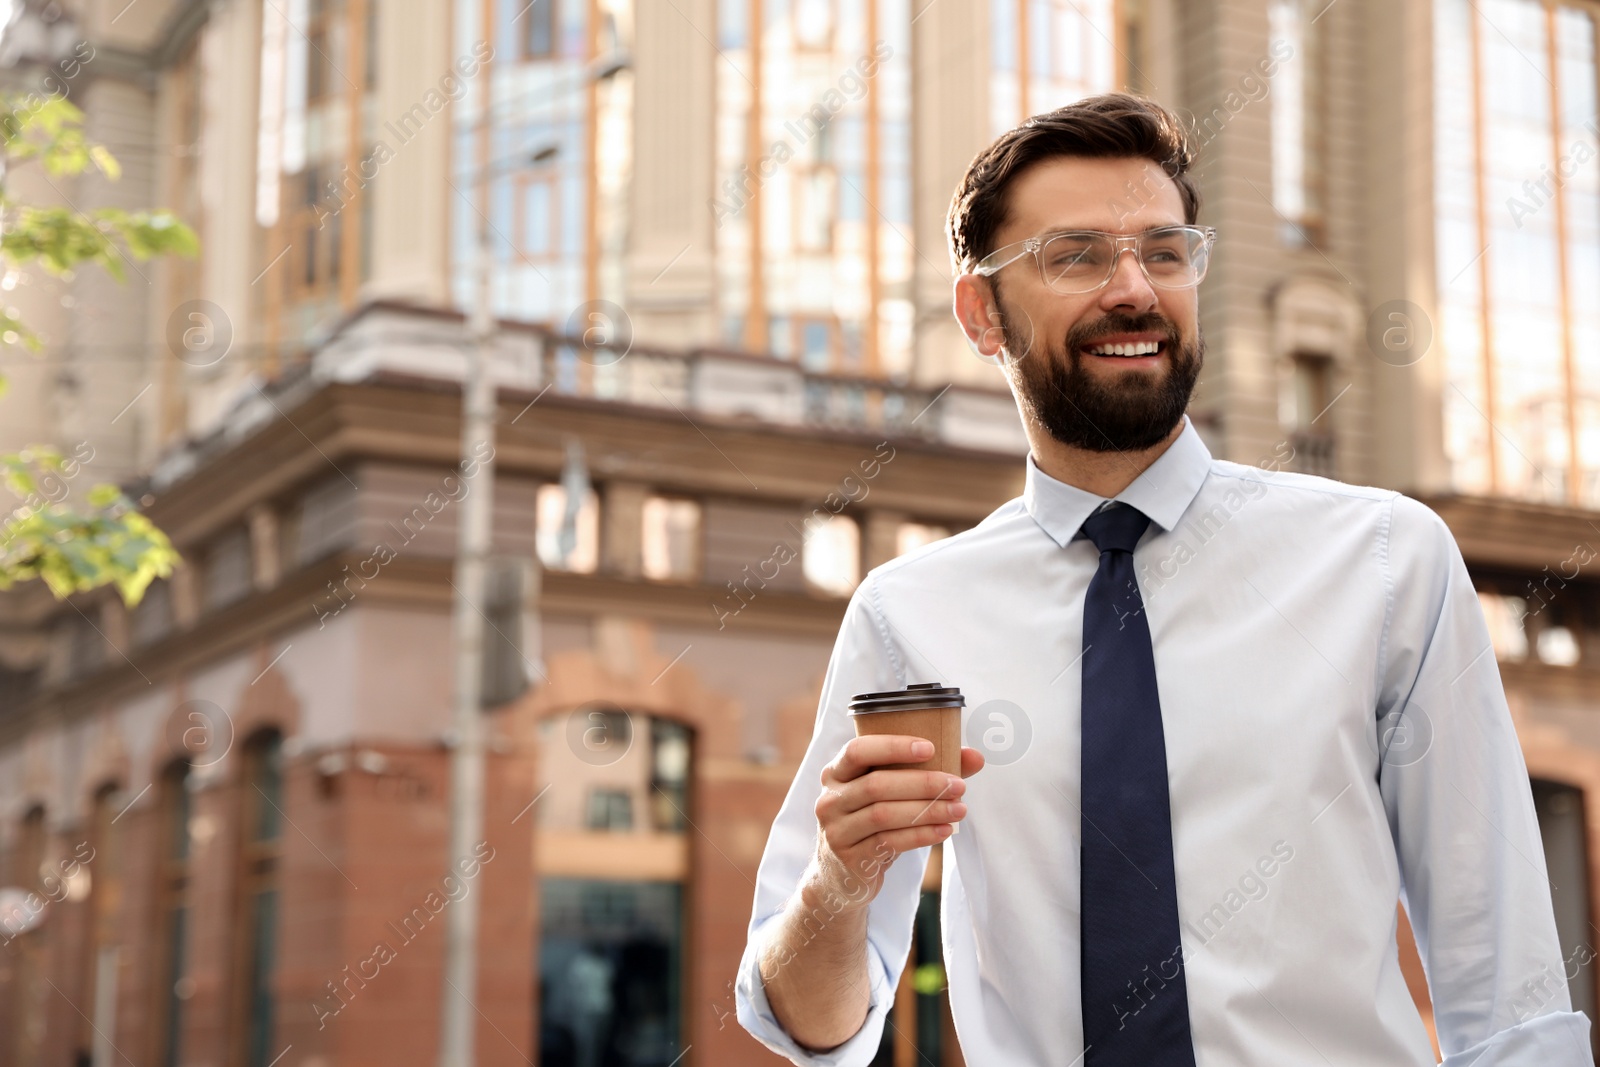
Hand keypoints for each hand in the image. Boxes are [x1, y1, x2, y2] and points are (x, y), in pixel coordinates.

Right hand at [806, 735, 984, 911]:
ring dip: (927, 810)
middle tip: (958, 785)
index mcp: (836, 772)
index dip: (893, 747)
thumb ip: (928, 770)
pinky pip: (889, 842)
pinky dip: (921, 835)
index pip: (858, 751)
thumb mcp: (888, 793)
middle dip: (922, 783)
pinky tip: (944, 830)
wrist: (841, 876)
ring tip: (959, 809)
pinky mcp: (851, 858)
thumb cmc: (870, 821)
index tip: (930, 748)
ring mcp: (837, 830)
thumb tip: (974, 757)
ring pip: (884, 815)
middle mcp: (831, 799)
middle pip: (877, 785)